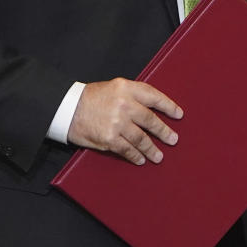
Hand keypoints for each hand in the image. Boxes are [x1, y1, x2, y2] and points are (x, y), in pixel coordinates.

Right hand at [67, 78, 182, 164]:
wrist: (68, 108)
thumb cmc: (92, 97)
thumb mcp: (115, 87)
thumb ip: (133, 95)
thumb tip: (154, 108)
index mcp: (127, 88)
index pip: (154, 96)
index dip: (169, 106)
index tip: (179, 114)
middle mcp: (124, 104)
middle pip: (151, 120)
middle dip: (164, 131)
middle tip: (173, 139)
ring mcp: (117, 122)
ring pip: (141, 138)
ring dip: (151, 149)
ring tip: (159, 156)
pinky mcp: (108, 138)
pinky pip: (126, 149)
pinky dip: (135, 156)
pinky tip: (141, 159)